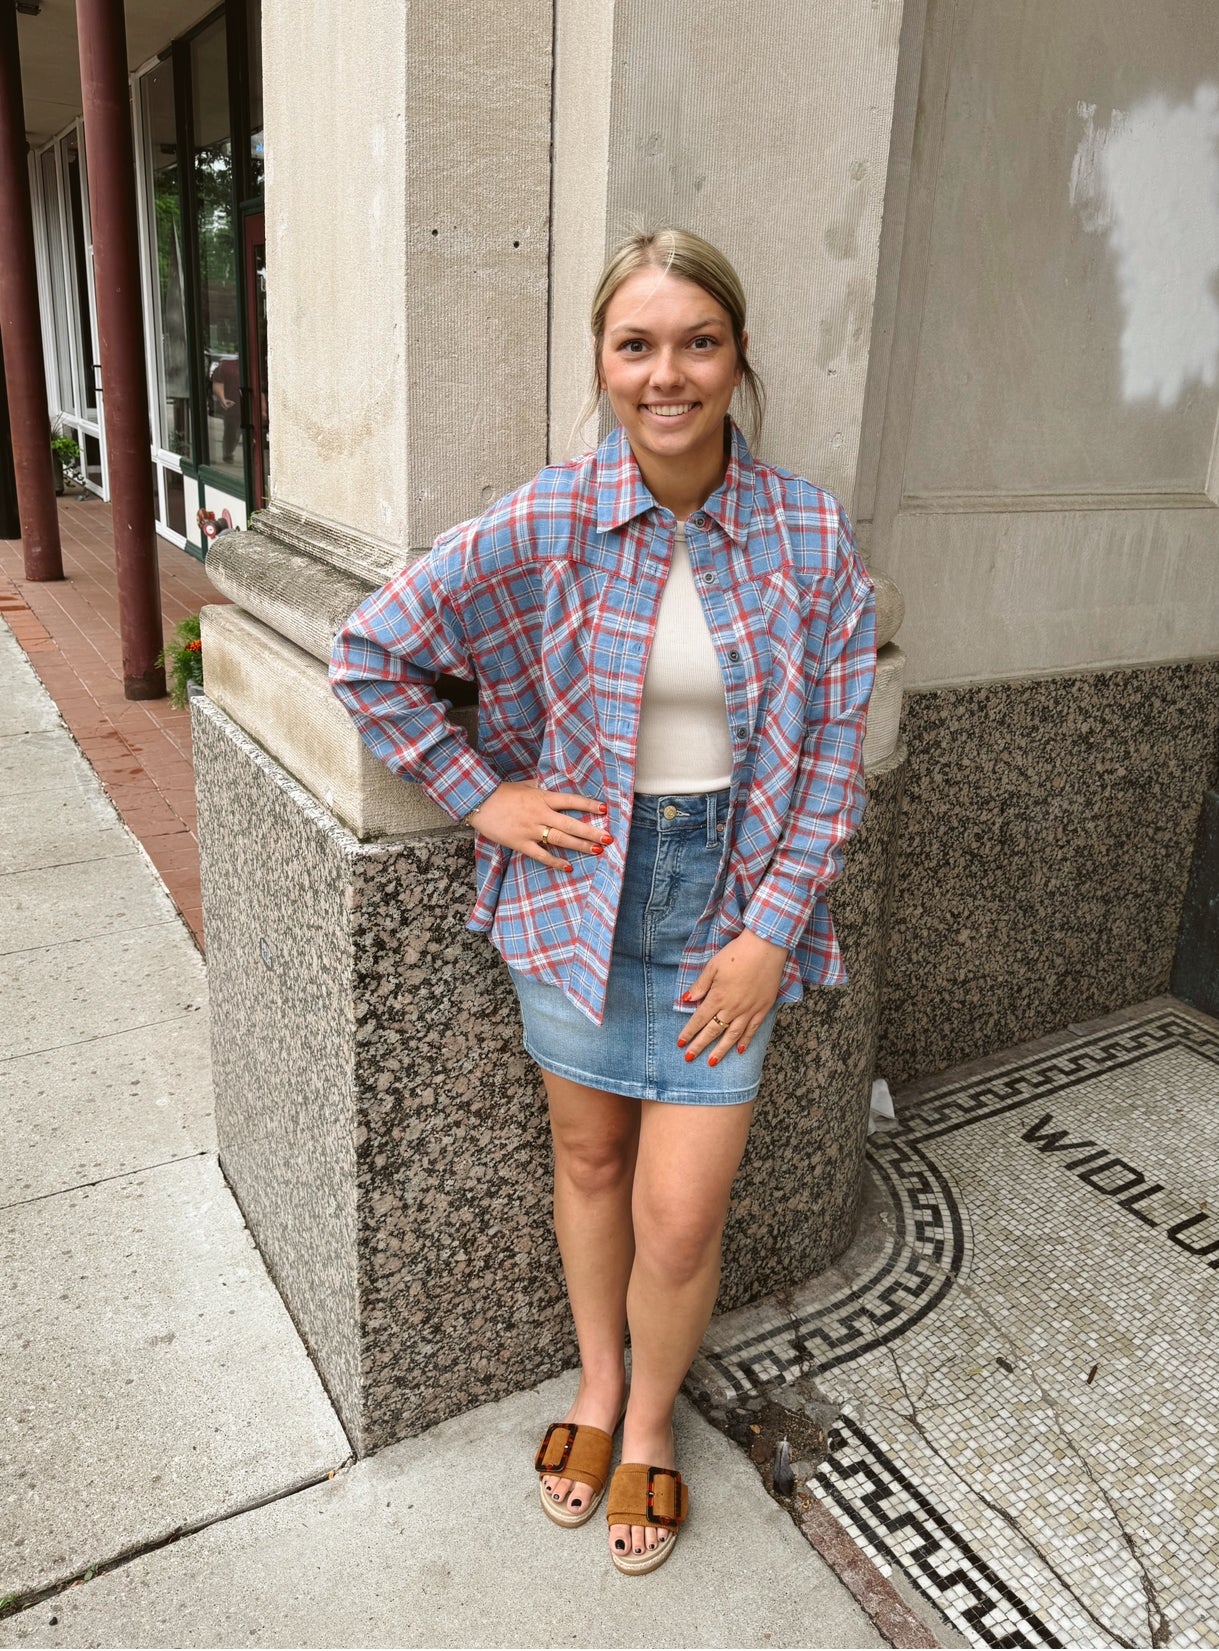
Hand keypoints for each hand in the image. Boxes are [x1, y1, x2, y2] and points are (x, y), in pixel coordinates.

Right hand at [466, 782, 610, 871]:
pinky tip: (568, 867)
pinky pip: (541, 854)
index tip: (604, 809)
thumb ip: (538, 788)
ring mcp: (531, 829)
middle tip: (608, 838)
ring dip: (580, 846)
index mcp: (542, 797)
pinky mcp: (520, 843)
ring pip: (560, 839)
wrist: (478, 801)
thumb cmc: (500, 792)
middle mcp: (540, 813)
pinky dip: (555, 861)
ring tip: (597, 851)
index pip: (570, 801)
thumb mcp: (523, 785)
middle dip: (591, 831)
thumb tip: (548, 787)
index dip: (588, 805)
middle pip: (571, 824)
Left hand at [676, 929, 787, 1065]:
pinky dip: (745, 1041)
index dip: (689, 1032)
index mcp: (717, 997)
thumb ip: (700, 985)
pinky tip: (739, 1050)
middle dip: (699, 1046)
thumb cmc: (736, 953)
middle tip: (689, 1058)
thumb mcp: (713, 966)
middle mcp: (732, 1008)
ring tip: (712, 1062)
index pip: (699, 1020)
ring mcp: (749, 1010)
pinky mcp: (763, 1008)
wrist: (765, 947)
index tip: (680, 1044)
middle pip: (713, 1031)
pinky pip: (753, 1029)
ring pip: (732, 1035)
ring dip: (721, 1050)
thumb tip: (686, 1000)